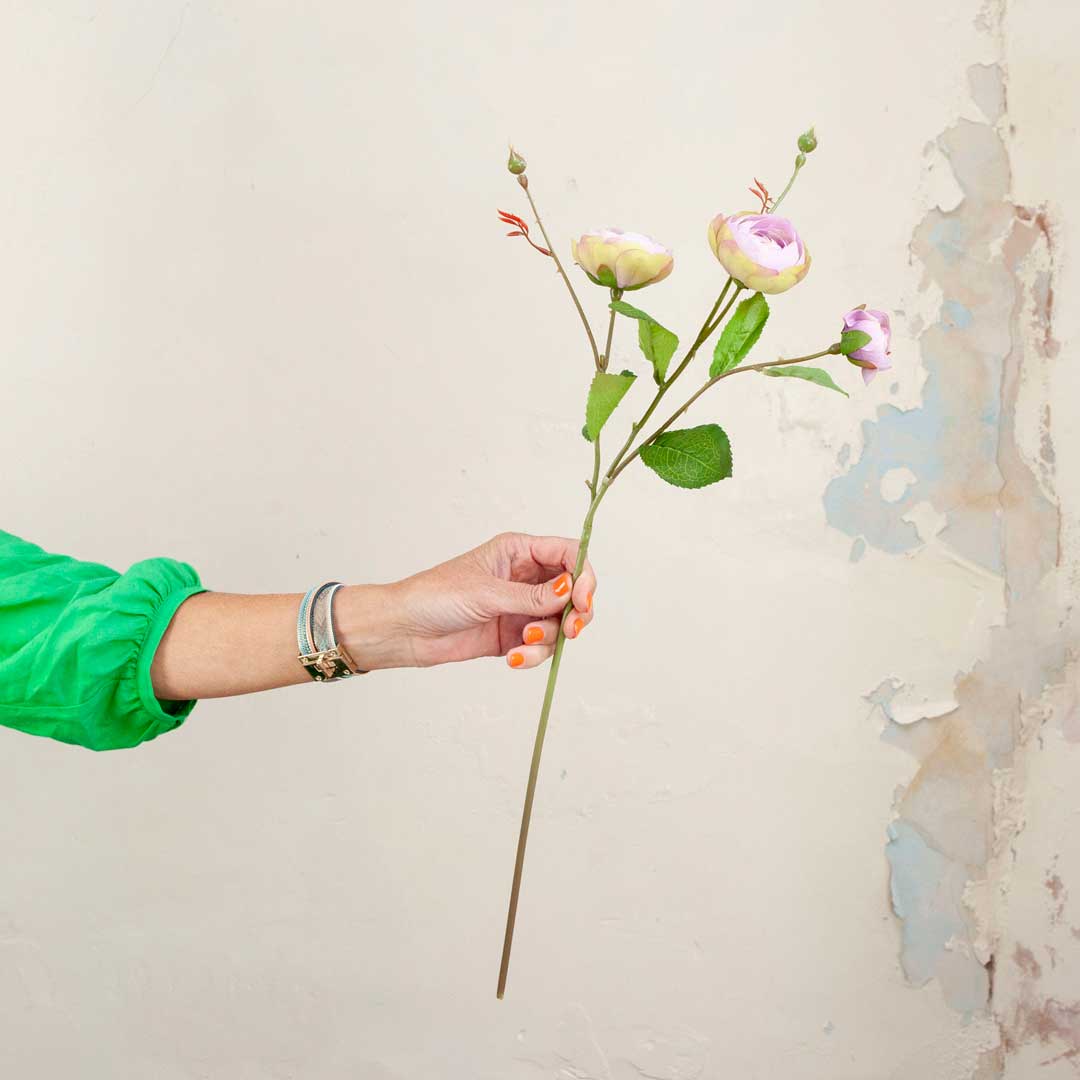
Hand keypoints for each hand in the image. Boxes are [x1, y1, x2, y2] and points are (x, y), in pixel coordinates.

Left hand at [339, 533, 596, 669]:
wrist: (404, 630)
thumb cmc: (434, 596)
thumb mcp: (486, 593)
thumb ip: (531, 596)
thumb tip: (569, 591)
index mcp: (518, 551)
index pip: (568, 554)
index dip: (583, 575)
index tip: (581, 600)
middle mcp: (525, 577)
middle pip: (572, 591)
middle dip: (575, 613)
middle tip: (570, 630)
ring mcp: (520, 607)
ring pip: (559, 623)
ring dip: (548, 638)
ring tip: (522, 643)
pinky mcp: (513, 636)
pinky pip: (540, 646)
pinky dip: (533, 655)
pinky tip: (514, 659)